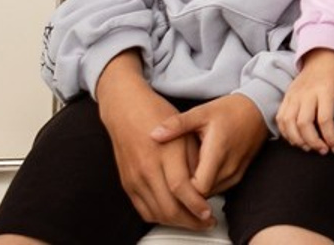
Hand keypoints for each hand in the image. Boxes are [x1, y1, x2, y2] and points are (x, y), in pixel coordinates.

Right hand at [96, 54, 213, 228]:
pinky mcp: (127, 184)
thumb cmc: (157, 114)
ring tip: (193, 222)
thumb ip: (194, 159)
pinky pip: (143, 210)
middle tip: (206, 223)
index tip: (209, 213)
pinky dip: (159, 217)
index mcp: (164, 152)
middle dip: (190, 221)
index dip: (196, 205)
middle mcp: (147, 169)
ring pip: (156, 213)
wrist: (125, 109)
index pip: (181, 188)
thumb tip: (204, 185)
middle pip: (168, 207)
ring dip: (176, 223)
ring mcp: (134, 179)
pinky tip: (173, 216)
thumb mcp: (185, 129)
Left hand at [151, 94, 267, 196]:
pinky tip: (198, 172)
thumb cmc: (231, 110)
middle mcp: (228, 168)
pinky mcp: (238, 176)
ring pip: (210, 194)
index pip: (197, 189)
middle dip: (186, 191)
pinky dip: (207, 185)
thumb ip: (178, 124)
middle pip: (202, 195)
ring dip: (197, 189)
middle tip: (170, 179)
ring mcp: (235, 174)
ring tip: (183, 175)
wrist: (258, 110)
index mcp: (217, 153)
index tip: (169, 180)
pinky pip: (219, 189)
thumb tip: (154, 134)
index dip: (182, 189)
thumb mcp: (202, 112)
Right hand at [276, 50, 333, 153]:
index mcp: (325, 89)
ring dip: (298, 141)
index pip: (324, 119)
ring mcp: (294, 95)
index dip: (330, 137)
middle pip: (304, 124)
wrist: (320, 55)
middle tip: (323, 150)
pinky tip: (296, 139)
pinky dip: (286, 133)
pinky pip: (281, 119)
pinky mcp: (286, 97)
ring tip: (310, 147)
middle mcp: (307, 93)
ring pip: (289, 123)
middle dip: (313, 142)